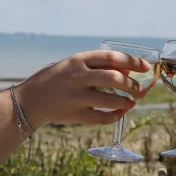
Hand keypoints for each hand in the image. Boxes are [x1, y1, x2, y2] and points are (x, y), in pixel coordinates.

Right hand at [16, 50, 149, 126]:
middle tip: (141, 90)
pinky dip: (115, 116)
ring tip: (132, 102)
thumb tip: (128, 70)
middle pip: (115, 79)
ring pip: (111, 100)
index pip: (112, 58)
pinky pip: (102, 118)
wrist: (30, 100)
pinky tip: (120, 113)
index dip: (133, 62)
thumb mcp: (73, 65)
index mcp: (78, 60)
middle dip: (133, 85)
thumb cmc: (57, 79)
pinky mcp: (75, 115)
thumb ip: (97, 66)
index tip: (146, 67)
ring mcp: (76, 97)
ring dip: (127, 101)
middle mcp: (78, 77)